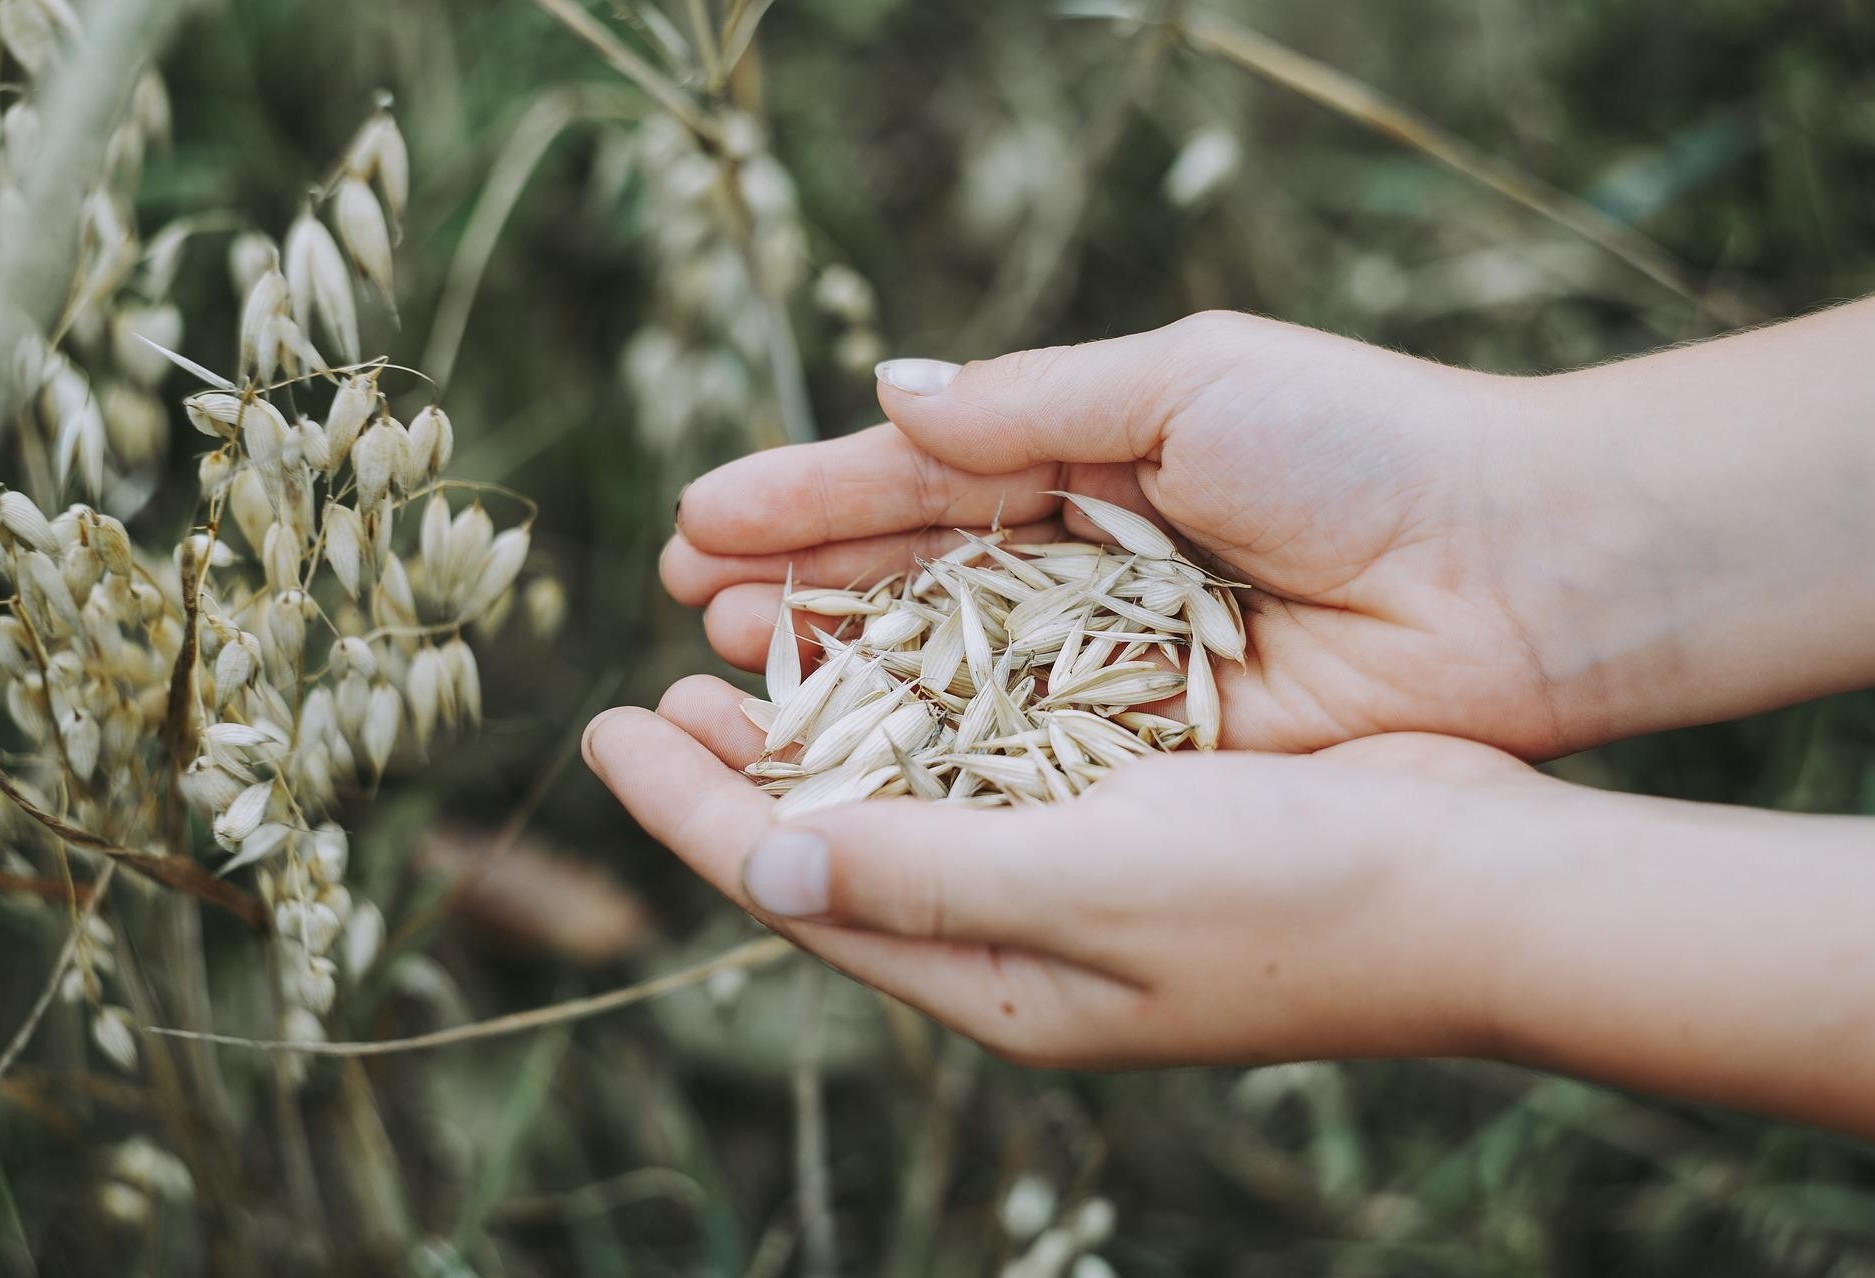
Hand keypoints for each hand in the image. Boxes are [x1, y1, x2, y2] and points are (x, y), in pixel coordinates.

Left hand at [582, 675, 1543, 1067]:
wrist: (1478, 886)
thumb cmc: (1293, 896)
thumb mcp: (1090, 886)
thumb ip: (922, 875)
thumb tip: (758, 860)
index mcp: (995, 978)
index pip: (798, 887)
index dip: (689, 810)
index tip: (601, 728)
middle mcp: (1021, 933)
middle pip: (837, 841)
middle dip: (738, 767)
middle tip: (656, 687)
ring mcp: (1078, 872)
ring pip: (910, 790)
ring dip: (825, 722)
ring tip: (745, 653)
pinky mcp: (1134, 807)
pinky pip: (992, 753)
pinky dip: (927, 700)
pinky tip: (897, 644)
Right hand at [662, 311, 1594, 756]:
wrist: (1518, 572)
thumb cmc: (1360, 448)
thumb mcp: (1184, 384)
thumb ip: (1026, 404)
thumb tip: (886, 393)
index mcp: (1090, 457)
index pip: (917, 478)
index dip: (808, 499)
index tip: (699, 520)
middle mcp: (1086, 566)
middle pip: (912, 580)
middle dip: (801, 586)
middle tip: (689, 604)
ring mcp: (1113, 663)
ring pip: (947, 672)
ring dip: (841, 669)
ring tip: (731, 667)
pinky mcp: (1152, 749)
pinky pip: (1019, 751)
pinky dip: (933, 750)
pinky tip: (843, 749)